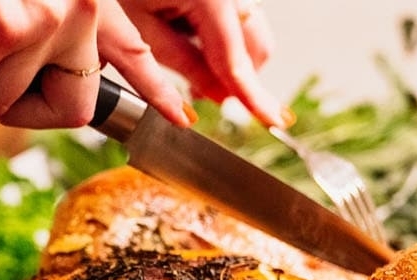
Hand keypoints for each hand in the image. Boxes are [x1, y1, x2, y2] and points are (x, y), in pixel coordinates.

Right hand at [0, 0, 191, 128]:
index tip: (181, 117)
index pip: (133, 53)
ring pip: (3, 101)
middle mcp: (77, 5)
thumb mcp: (14, 3)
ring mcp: (46, 20)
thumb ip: (36, 38)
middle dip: (21, 110)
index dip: (153, 91)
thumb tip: (21, 88)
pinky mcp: (3, 30)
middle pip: (73, 107)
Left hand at [115, 0, 287, 126]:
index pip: (236, 58)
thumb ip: (187, 66)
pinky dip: (222, 42)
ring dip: (230, 61)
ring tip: (189, 67)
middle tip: (200, 95)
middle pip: (255, 45)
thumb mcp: (143, 32)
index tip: (272, 120)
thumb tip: (219, 96)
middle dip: (238, 79)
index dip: (252, 95)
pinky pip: (237, 21)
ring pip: (251, 34)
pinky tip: (190, 42)